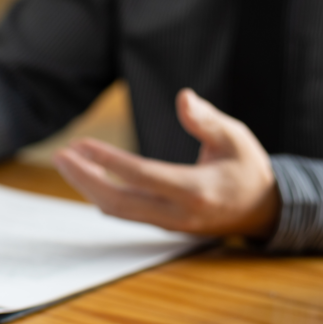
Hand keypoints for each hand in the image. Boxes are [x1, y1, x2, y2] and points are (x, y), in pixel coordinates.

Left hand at [53, 88, 279, 237]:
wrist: (262, 209)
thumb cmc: (247, 167)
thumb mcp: (236, 137)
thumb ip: (207, 120)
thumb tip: (183, 97)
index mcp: (197, 191)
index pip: (142, 175)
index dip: (108, 160)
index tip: (81, 144)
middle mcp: (178, 214)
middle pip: (119, 201)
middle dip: (84, 178)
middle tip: (60, 155)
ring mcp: (167, 224)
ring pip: (117, 210)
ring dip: (87, 186)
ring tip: (66, 160)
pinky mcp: (161, 225)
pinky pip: (124, 212)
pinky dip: (101, 194)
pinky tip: (86, 174)